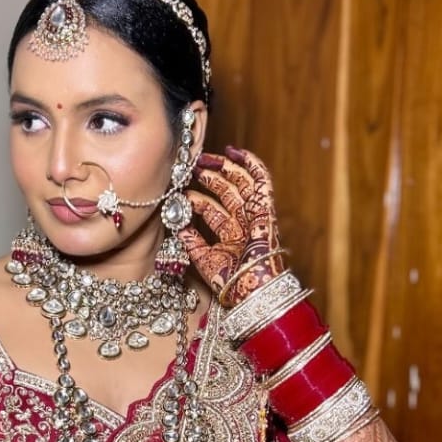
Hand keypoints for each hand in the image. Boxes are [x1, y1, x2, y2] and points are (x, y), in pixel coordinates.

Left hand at [181, 147, 286, 306]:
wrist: (249, 289)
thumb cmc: (230, 282)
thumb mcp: (203, 258)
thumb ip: (190, 240)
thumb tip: (176, 222)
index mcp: (231, 237)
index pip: (212, 210)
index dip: (197, 197)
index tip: (180, 188)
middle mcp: (244, 224)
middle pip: (226, 193)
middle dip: (208, 177)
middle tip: (191, 165)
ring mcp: (255, 216)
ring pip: (241, 183)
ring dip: (224, 168)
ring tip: (206, 157)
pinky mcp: (265, 209)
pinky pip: (261, 182)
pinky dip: (251, 165)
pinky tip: (236, 152)